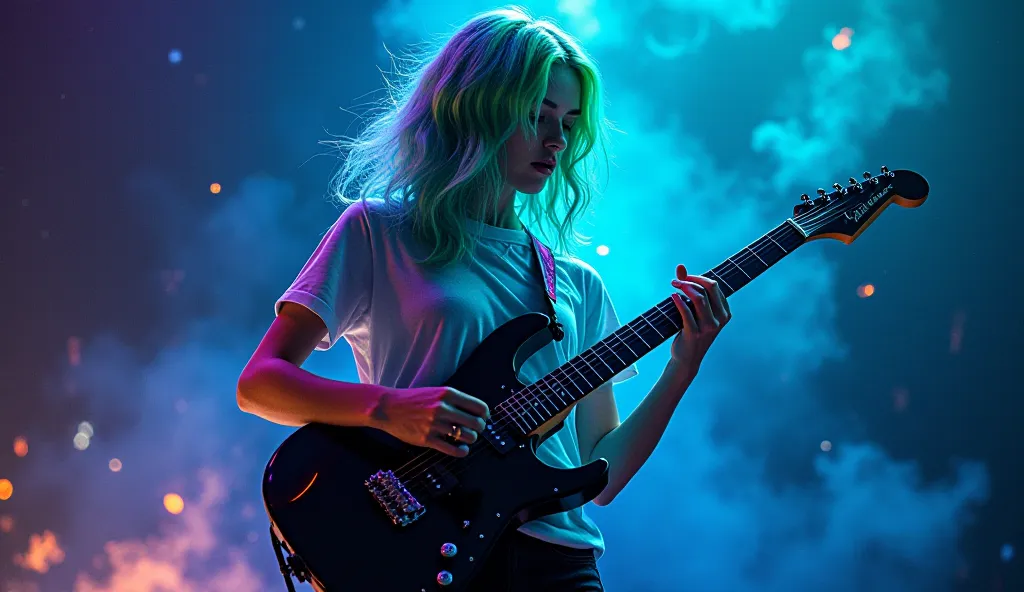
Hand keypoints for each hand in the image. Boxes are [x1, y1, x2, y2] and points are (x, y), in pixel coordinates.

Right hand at [369, 386, 489, 456]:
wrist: (388, 407)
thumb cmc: (414, 400)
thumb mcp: (436, 392)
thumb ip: (455, 401)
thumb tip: (477, 414)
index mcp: (448, 394)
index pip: (480, 407)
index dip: (485, 416)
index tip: (482, 419)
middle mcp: (443, 408)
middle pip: (477, 423)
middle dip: (479, 429)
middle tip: (474, 430)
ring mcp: (435, 424)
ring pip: (468, 437)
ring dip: (470, 440)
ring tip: (464, 439)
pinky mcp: (427, 439)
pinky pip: (453, 449)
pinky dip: (462, 451)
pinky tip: (460, 449)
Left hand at [668, 264, 730, 380]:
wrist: (687, 359)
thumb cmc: (691, 331)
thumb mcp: (694, 310)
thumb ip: (689, 288)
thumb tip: (680, 266)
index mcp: (725, 312)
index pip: (714, 285)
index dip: (698, 278)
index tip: (684, 277)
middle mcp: (720, 319)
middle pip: (708, 288)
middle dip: (691, 279)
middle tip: (676, 281)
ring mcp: (708, 327)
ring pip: (699, 298)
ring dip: (684, 287)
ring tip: (673, 285)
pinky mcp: (694, 334)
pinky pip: (686, 312)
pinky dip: (678, 301)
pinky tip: (672, 297)